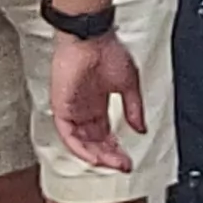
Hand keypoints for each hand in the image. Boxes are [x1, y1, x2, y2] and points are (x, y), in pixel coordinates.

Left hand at [50, 31, 145, 171]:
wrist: (90, 37)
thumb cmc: (106, 50)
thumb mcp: (128, 83)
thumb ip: (133, 108)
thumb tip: (141, 128)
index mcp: (97, 103)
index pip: (105, 135)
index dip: (116, 149)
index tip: (127, 160)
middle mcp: (84, 109)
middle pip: (94, 142)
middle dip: (109, 156)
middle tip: (122, 165)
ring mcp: (72, 109)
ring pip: (81, 143)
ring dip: (97, 156)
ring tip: (111, 164)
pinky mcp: (60, 107)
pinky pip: (67, 135)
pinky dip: (80, 149)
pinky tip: (93, 156)